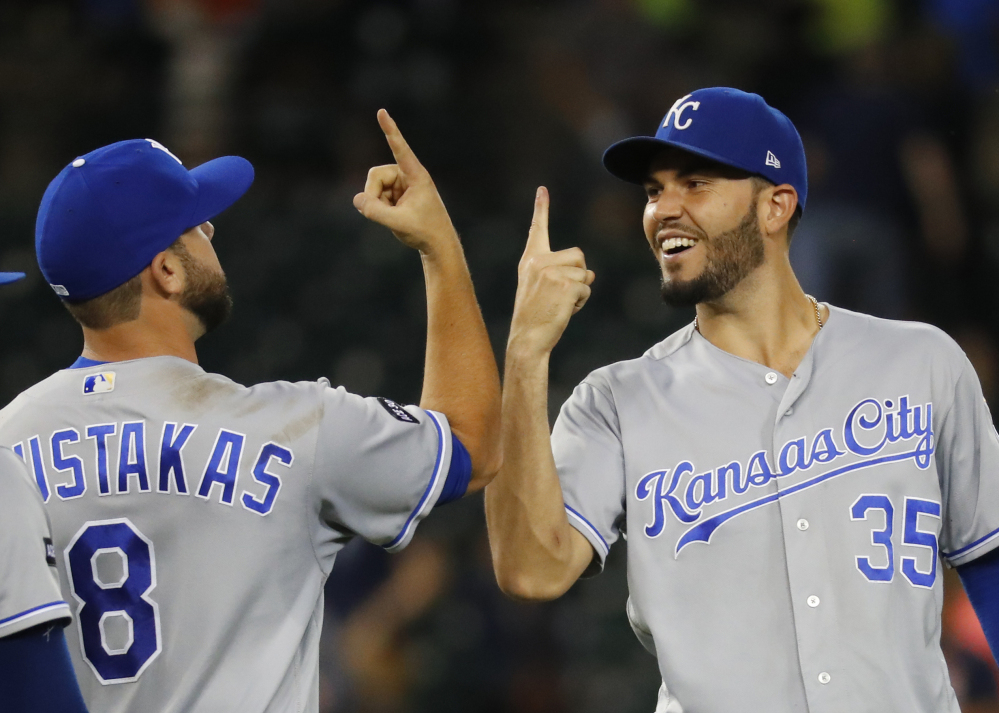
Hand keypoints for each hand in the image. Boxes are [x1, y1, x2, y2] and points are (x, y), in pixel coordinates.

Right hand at [353, 109, 456, 253]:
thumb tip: (357, 199)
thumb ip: (374, 211)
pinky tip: (395, 217)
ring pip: (374, 187)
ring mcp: (401, 185)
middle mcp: (408, 175)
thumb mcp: (397, 222)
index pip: (400, 148)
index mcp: (416, 175)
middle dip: (373, 194)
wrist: (436, 245)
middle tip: (381, 213)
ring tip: (394, 217)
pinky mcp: (396, 194)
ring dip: (377, 204)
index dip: (390, 130)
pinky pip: (376, 197)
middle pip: (376, 175)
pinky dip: (380, 209)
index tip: (382, 111)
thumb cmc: (423, 231)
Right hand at [508, 187, 594, 355]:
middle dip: (578, 274)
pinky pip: (586, 287)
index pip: (538, 230)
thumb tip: (589, 272)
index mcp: (530, 260)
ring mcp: (552, 272)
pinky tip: (564, 310)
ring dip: (580, 290)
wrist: (527, 338)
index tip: (542, 190)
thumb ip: (558, 272)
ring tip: (560, 304)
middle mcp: (539, 262)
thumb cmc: (535, 316)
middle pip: (578, 255)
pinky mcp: (565, 285)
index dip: (541, 209)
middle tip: (559, 295)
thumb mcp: (538, 287)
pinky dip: (581, 301)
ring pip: (585, 272)